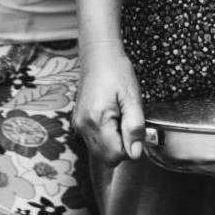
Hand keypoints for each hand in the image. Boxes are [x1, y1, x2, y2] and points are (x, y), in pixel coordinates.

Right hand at [73, 49, 144, 164]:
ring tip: (119, 118)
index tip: (135, 129)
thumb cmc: (117, 72)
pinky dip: (106, 137)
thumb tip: (136, 153)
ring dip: (114, 142)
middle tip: (128, 122)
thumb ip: (134, 127)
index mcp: (97, 120)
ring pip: (100, 152)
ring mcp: (79, 125)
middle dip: (122, 147)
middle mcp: (84, 126)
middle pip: (107, 158)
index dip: (131, 147)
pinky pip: (94, 142)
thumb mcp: (132, 98)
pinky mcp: (78, 123)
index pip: (116, 155)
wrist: (98, 56)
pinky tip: (111, 118)